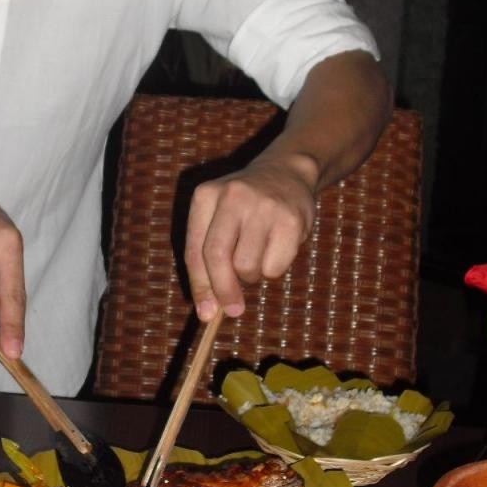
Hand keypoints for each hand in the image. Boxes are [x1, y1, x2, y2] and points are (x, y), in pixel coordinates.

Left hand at [183, 155, 316, 319]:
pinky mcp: (291, 220)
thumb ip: (208, 259)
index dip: (199, 286)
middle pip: (217, 257)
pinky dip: (274, 270)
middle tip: (232, 310)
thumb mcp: (218, 218)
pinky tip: (278, 248)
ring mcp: (263, 206)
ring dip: (252, 276)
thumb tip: (208, 311)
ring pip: (247, 266)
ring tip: (257, 257)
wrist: (287, 173)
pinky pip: (275, 267)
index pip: (195, 250)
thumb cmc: (245, 208)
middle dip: (223, 290)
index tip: (205, 313)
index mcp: (206, 196)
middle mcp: (232, 196)